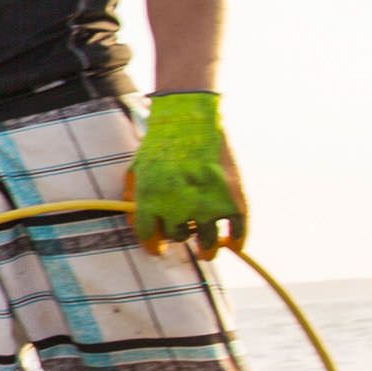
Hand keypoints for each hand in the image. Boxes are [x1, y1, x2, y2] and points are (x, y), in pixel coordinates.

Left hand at [123, 91, 245, 257]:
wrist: (191, 119)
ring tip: (206, 250)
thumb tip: (138, 227)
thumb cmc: (160, 144)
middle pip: (178, 236)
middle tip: (184, 230)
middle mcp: (179, 207)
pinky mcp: (232, 200)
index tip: (158, 251)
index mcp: (151, 200)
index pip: (150, 237)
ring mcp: (207, 205)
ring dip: (206, 248)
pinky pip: (238, 232)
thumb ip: (134, 199)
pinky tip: (233, 244)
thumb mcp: (137, 170)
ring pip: (206, 242)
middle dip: (178, 233)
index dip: (153, 247)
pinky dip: (237, 241)